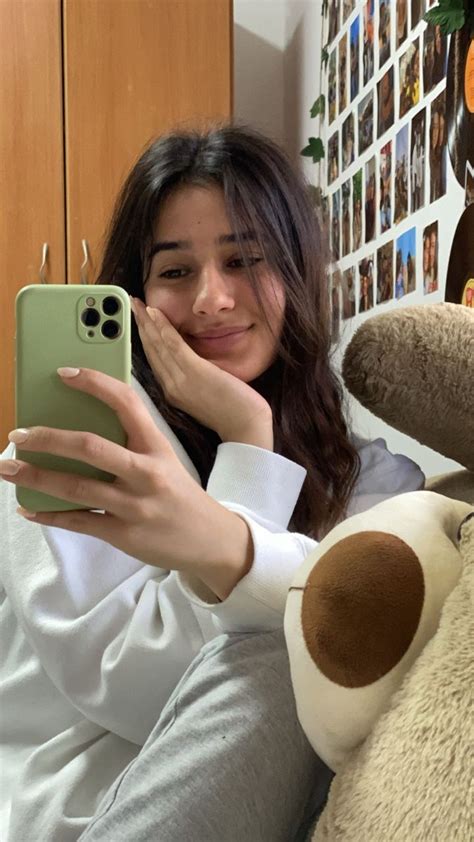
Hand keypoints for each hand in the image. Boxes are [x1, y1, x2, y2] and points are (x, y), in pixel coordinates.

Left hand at [2, 368, 252, 598]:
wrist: (213, 541)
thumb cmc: (180, 495)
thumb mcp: (165, 461)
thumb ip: (131, 444)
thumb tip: (79, 428)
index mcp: (156, 447)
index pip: (125, 403)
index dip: (94, 383)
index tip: (63, 373)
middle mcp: (146, 473)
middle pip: (90, 447)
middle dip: (48, 439)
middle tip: (18, 434)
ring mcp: (134, 506)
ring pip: (76, 488)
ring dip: (35, 477)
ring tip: (7, 468)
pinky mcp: (124, 534)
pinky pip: (79, 522)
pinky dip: (49, 515)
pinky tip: (28, 508)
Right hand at [131, 297, 273, 448]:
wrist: (245, 428)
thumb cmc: (232, 413)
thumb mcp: (204, 395)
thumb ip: (192, 380)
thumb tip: (191, 363)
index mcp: (172, 393)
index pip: (152, 361)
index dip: (142, 339)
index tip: (136, 323)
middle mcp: (171, 386)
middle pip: (149, 350)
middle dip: (138, 326)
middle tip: (127, 307)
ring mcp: (180, 379)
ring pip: (156, 345)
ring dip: (145, 322)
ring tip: (136, 304)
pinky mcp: (194, 371)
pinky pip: (173, 344)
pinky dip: (161, 326)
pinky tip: (154, 312)